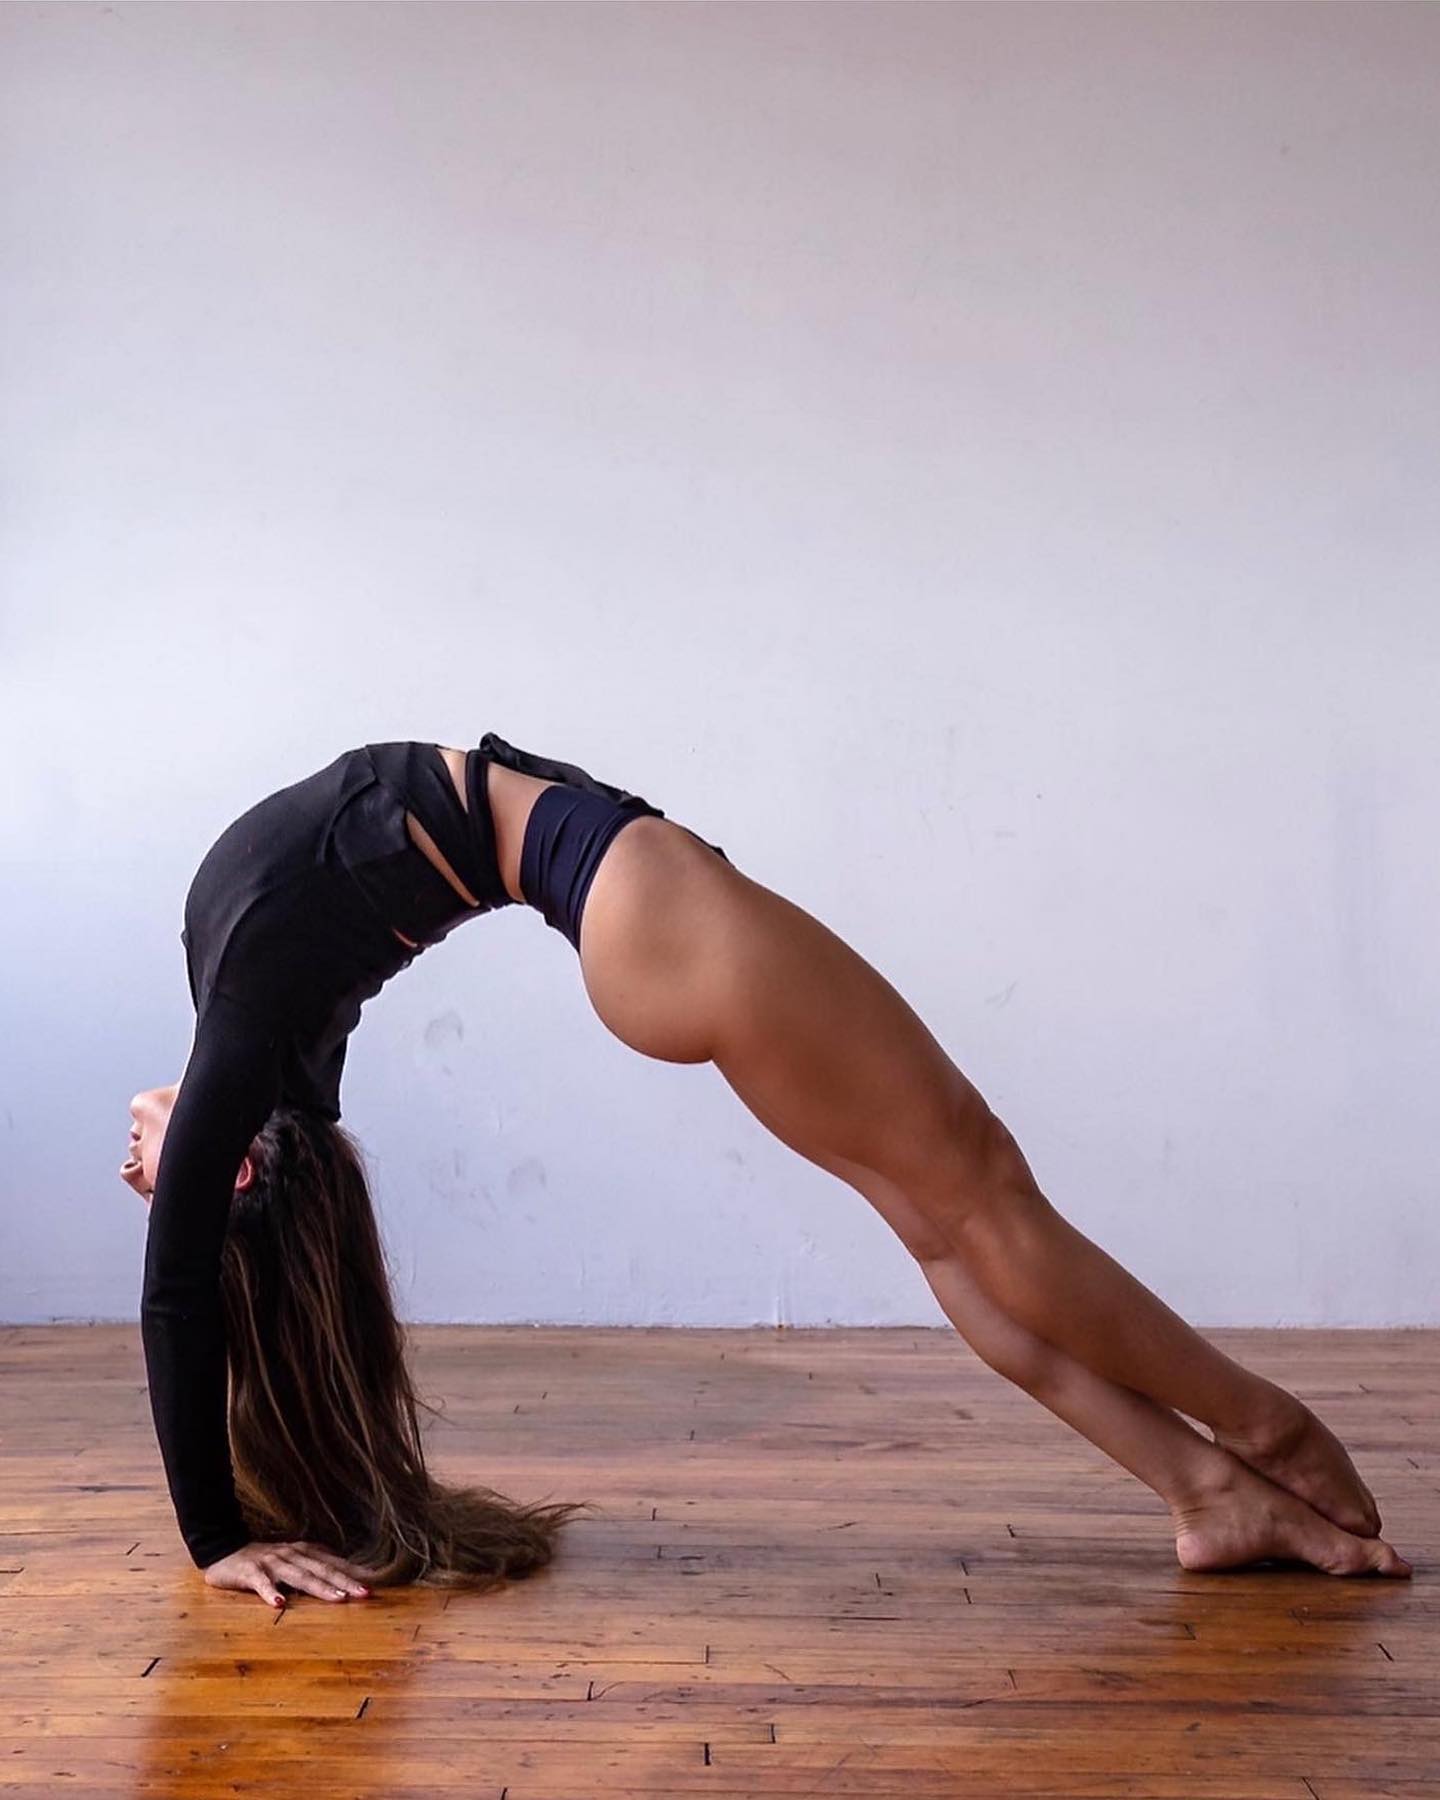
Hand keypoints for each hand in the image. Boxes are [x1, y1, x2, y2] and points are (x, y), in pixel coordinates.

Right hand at [202, 1539, 376, 1607]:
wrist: (225, 1549)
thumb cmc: (264, 1560)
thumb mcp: (293, 1559)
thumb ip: (315, 1564)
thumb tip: (344, 1571)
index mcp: (304, 1553)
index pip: (333, 1564)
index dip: (354, 1573)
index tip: (376, 1583)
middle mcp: (293, 1555)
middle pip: (323, 1570)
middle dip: (346, 1582)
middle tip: (366, 1593)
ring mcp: (272, 1563)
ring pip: (300, 1576)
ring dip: (320, 1588)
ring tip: (338, 1599)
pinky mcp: (251, 1572)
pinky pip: (262, 1584)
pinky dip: (271, 1593)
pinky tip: (280, 1604)